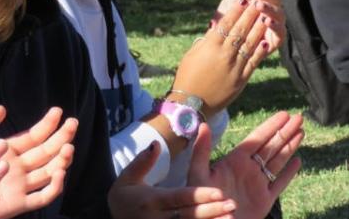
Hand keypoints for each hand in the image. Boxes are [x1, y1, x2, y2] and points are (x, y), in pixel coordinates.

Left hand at [0, 106, 76, 218]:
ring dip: (61, 160)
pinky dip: (54, 187)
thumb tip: (2, 108)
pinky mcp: (19, 203)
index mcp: (8, 150)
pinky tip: (59, 173)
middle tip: (73, 123)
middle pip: (47, 152)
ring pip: (49, 172)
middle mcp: (18, 167)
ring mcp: (20, 185)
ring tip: (68, 148)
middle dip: (62, 138)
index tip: (58, 111)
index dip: (47, 124)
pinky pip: (42, 197)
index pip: (34, 136)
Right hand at [109, 141, 236, 218]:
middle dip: (212, 210)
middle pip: (189, 215)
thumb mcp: (126, 178)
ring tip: (231, 217)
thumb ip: (142, 162)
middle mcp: (158, 218)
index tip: (218, 191)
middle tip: (232, 203)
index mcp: (151, 200)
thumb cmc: (123, 199)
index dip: (199, 195)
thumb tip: (156, 144)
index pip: (179, 197)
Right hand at [173, 0, 270, 116]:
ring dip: (259, 29)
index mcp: (208, 47)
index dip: (235, 11)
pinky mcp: (241, 79)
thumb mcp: (192, 55)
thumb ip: (205, 42)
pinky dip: (260, 51)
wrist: (191, 103)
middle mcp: (223, 55)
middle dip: (250, 15)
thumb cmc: (187, 76)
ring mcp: (234, 67)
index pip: (225, 24)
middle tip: (258, 1)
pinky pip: (253, 62)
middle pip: (240, 31)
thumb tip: (216, 29)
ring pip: (249, 44)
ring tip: (265, 16)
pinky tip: (266, 41)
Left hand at [188, 113, 303, 218]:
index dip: (271, 126)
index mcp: (234, 161)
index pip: (257, 138)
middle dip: (285, 131)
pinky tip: (298, 161)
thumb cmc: (200, 200)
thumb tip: (203, 125)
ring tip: (301, 132)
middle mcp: (248, 169)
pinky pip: (280, 183)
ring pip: (278, 161)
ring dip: (290, 146)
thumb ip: (201, 150)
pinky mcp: (265, 200)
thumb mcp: (198, 173)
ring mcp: (257, 183)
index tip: (284, 114)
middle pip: (271, 146)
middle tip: (299, 117)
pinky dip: (290, 173)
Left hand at [213, 0, 284, 51]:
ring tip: (258, 5)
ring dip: (269, 8)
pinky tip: (266, 21)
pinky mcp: (276, 40)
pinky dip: (275, 25)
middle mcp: (272, 10)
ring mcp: (276, 24)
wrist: (220, 43)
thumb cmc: (225, 20)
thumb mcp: (229, 4)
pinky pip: (281, 32)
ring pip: (280, 13)